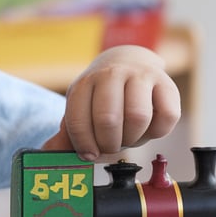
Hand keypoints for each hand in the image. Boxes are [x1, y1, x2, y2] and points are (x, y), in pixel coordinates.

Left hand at [43, 45, 180, 159]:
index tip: (89, 153)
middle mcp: (112, 74)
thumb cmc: (103, 97)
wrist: (130, 62)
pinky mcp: (167, 84)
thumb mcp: (81, 110)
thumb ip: (67, 136)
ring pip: (138, 117)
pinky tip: (148, 128)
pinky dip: (157, 132)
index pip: (78, 121)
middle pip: (108, 120)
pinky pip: (167, 117)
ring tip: (128, 135)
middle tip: (110, 145)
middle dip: (109, 144)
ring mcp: (141, 76)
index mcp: (85, 83)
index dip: (83, 145)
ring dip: (133, 138)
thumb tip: (48, 154)